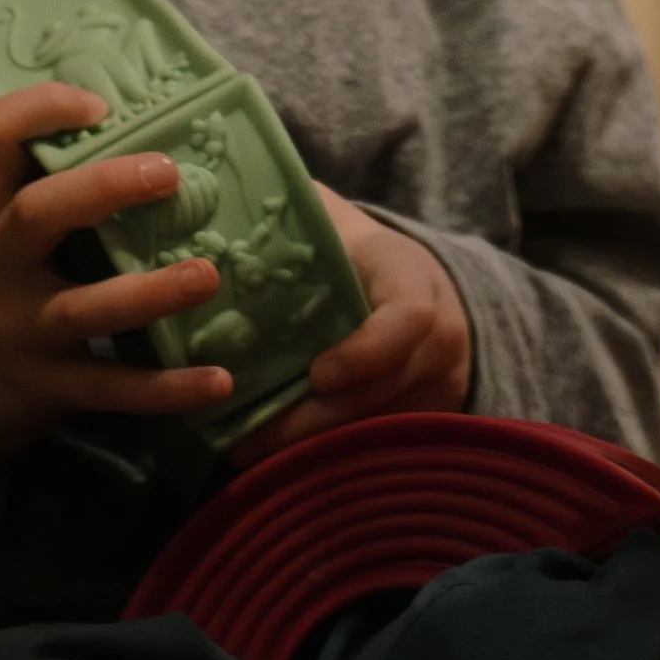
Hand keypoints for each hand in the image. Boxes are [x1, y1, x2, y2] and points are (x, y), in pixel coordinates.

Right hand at [0, 81, 237, 506]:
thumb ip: (42, 195)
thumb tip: (140, 134)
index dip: (38, 108)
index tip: (99, 104)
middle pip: (36, 214)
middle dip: (101, 188)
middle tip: (167, 172)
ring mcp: (19, 332)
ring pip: (83, 309)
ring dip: (150, 293)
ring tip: (208, 275)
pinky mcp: (46, 389)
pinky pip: (112, 389)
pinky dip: (168, 389)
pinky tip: (221, 380)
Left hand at [239, 184, 474, 452]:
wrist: (420, 285)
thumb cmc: (353, 250)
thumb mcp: (332, 221)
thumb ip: (293, 211)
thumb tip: (218, 197)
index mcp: (411, 276)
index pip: (410, 317)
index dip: (366, 352)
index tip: (317, 374)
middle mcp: (440, 337)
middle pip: (382, 391)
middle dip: (312, 420)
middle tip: (247, 438)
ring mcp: (440, 384)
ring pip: (376, 428)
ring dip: (311, 447)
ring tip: (245, 454)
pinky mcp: (427, 420)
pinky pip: (377, 445)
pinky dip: (327, 456)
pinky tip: (276, 463)